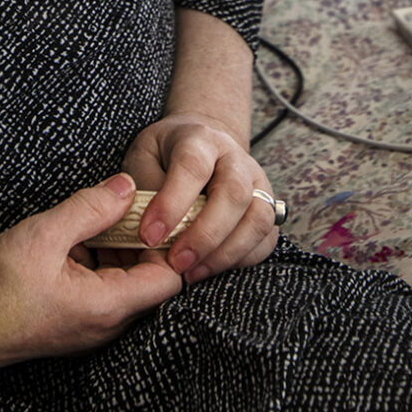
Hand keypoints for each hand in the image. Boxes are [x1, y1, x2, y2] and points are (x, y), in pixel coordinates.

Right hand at [0, 174, 181, 368]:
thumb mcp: (44, 234)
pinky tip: (78, 239)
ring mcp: (90, 327)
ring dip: (117, 250)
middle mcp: (106, 325)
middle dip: (142, 241)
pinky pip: (102, 290)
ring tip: (99, 218)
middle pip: (149, 280)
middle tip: (125, 208)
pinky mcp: (74, 322)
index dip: (168, 243)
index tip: (153, 213)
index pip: (168, 279)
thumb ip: (91, 207)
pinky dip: (98, 262)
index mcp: (107, 307)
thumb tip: (128, 187)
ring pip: (125, 283)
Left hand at [122, 114, 280, 283]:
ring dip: (225, 252)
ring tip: (192, 272)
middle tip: (176, 262)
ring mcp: (257, 183)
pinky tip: (212, 267)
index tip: (149, 235)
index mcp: (200, 139)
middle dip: (204, 235)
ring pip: (258, 218)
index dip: (171, 203)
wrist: (202, 146)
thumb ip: (143, 193)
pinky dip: (242, 259)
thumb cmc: (166, 157)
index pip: (192, 166)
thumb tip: (151, 237)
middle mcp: (235, 158)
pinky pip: (266, 239)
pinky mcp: (268, 209)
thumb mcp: (142, 160)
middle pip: (234, 193)